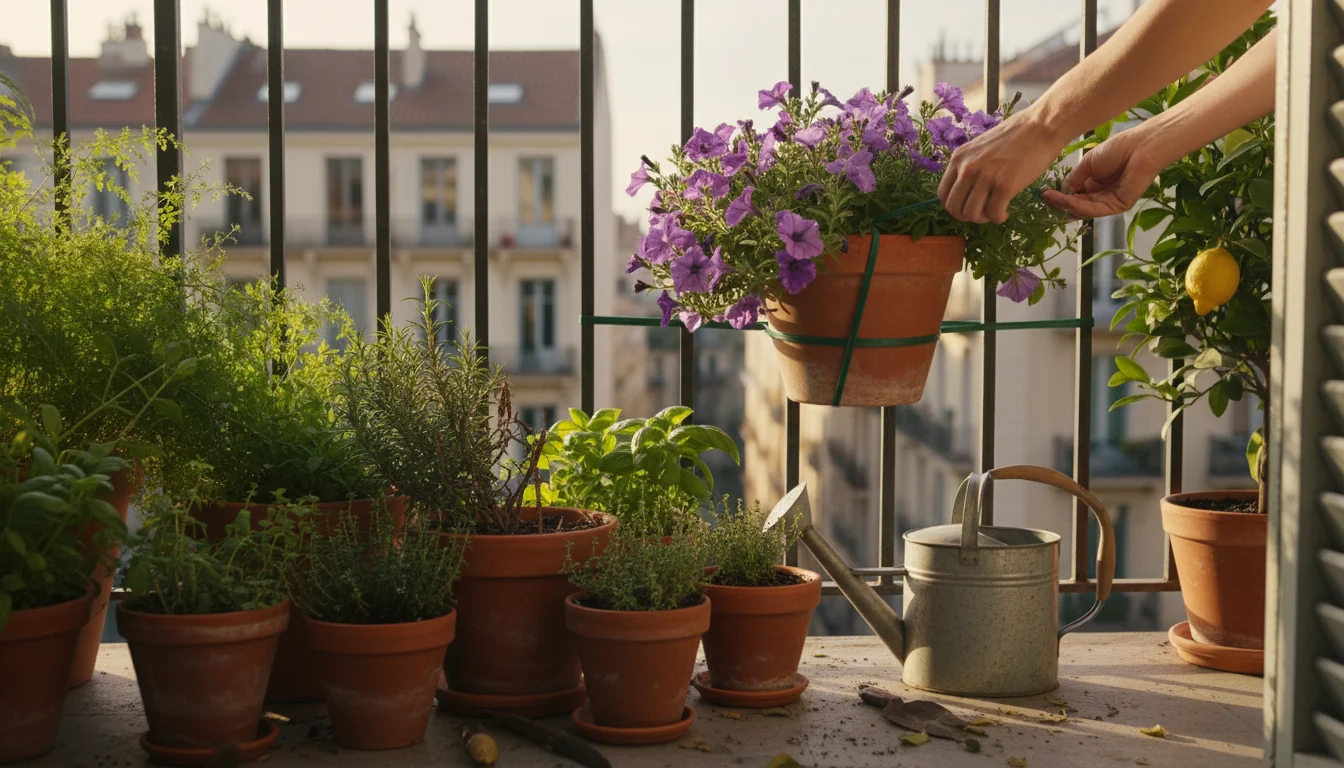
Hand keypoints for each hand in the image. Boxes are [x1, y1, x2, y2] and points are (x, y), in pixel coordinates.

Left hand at [937, 108, 1068, 224]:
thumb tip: (964, 194)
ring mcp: (985, 176)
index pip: (943, 194)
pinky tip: (1005, 212)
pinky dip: (999, 218)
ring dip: (983, 219)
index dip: (954, 207)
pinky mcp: (1005, 185)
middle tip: (982, 213)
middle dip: (967, 217)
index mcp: (958, 158)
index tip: (967, 207)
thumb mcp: (980, 148)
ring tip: (995, 211)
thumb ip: (969, 167)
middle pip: (954, 208)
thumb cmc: (1014, 137)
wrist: (1041, 126)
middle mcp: (968, 168)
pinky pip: (993, 214)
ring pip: (972, 214)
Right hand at [1041, 127, 1162, 218]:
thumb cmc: (1118, 149)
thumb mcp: (1088, 164)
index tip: (1045, 193)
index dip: (1060, 196)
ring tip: (1051, 198)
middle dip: (1060, 203)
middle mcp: (1102, 195)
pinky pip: (1095, 210)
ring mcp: (1110, 202)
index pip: (1074, 196)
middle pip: (1077, 206)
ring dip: (1065, 205)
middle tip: (1045, 199)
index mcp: (1095, 184)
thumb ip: (1075, 179)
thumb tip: (1060, 191)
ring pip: (1083, 210)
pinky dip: (1078, 206)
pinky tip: (1066, 199)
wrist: (1141, 145)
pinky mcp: (1118, 206)